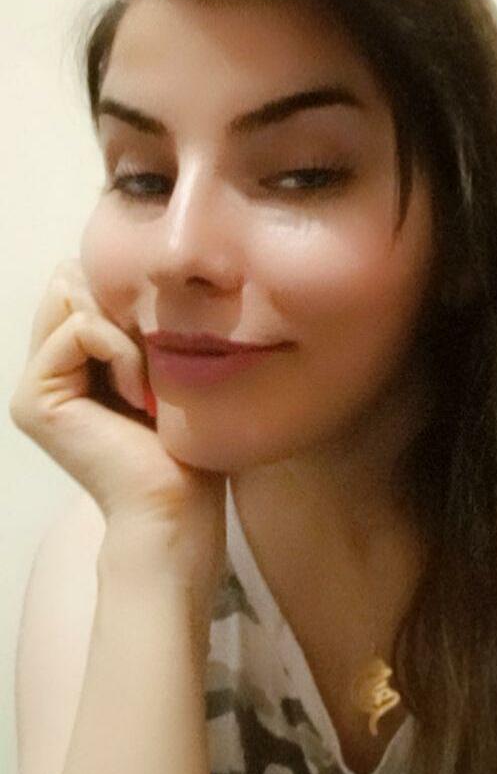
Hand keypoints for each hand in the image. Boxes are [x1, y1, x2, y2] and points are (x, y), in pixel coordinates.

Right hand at [9, 258, 226, 596]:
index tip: (165, 340)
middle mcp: (47, 367)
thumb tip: (130, 267)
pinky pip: (79, 328)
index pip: (84, 278)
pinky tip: (140, 394)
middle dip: (121, 305)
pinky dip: (121, 352)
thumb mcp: (164, 364)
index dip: (126, 292)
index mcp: (75, 359)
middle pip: (71, 278)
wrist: (176, 507)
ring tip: (148, 383)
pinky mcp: (34, 397)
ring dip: (124, 331)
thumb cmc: (185, 441)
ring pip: (71, 294)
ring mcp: (35, 383)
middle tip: (154, 359)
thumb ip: (136, 320)